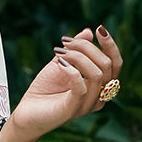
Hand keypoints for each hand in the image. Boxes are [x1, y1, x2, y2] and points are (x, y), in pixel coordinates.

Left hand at [0, 25, 122, 141]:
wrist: (26, 112)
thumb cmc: (45, 89)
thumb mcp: (61, 63)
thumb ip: (75, 50)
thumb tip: (88, 32)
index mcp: (99, 86)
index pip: (115, 64)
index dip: (110, 46)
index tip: (99, 29)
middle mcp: (97, 97)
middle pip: (107, 65)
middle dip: (87, 47)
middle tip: (66, 43)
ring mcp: (86, 105)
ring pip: (96, 74)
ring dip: (78, 57)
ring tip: (59, 52)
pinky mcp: (72, 111)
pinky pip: (81, 88)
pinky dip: (72, 71)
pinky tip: (59, 63)